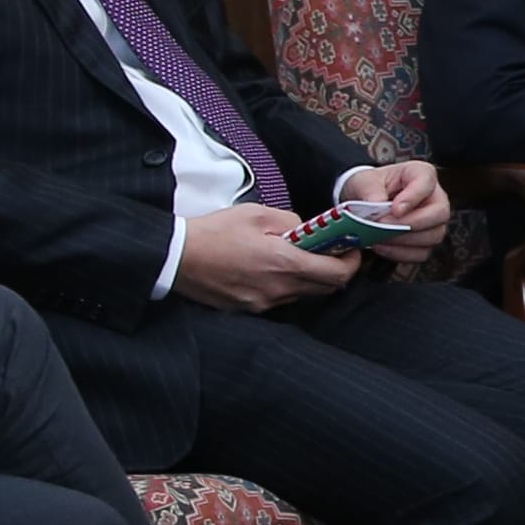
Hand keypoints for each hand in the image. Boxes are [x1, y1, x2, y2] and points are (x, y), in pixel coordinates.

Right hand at [179, 201, 353, 310]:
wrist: (173, 256)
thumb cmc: (214, 232)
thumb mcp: (257, 214)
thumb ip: (292, 222)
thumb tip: (307, 231)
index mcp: (284, 264)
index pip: (338, 275)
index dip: (351, 263)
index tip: (350, 250)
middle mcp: (278, 290)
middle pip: (325, 288)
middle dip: (333, 270)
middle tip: (328, 252)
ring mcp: (262, 303)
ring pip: (302, 295)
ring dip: (307, 278)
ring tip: (293, 257)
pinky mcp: (248, 309)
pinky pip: (278, 300)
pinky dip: (284, 286)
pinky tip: (269, 269)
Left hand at [338, 161, 451, 248]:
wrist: (365, 200)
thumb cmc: (371, 186)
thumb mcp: (364, 181)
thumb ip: (370, 190)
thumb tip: (376, 206)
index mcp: (422, 174)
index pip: (427, 184)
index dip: (413, 198)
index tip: (395, 209)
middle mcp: (435, 197)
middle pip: (440, 213)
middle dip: (411, 224)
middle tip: (384, 226)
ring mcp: (434, 221)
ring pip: (434, 236)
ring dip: (405, 240)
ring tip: (379, 237)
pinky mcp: (427, 240)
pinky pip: (422, 252)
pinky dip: (401, 253)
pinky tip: (383, 246)